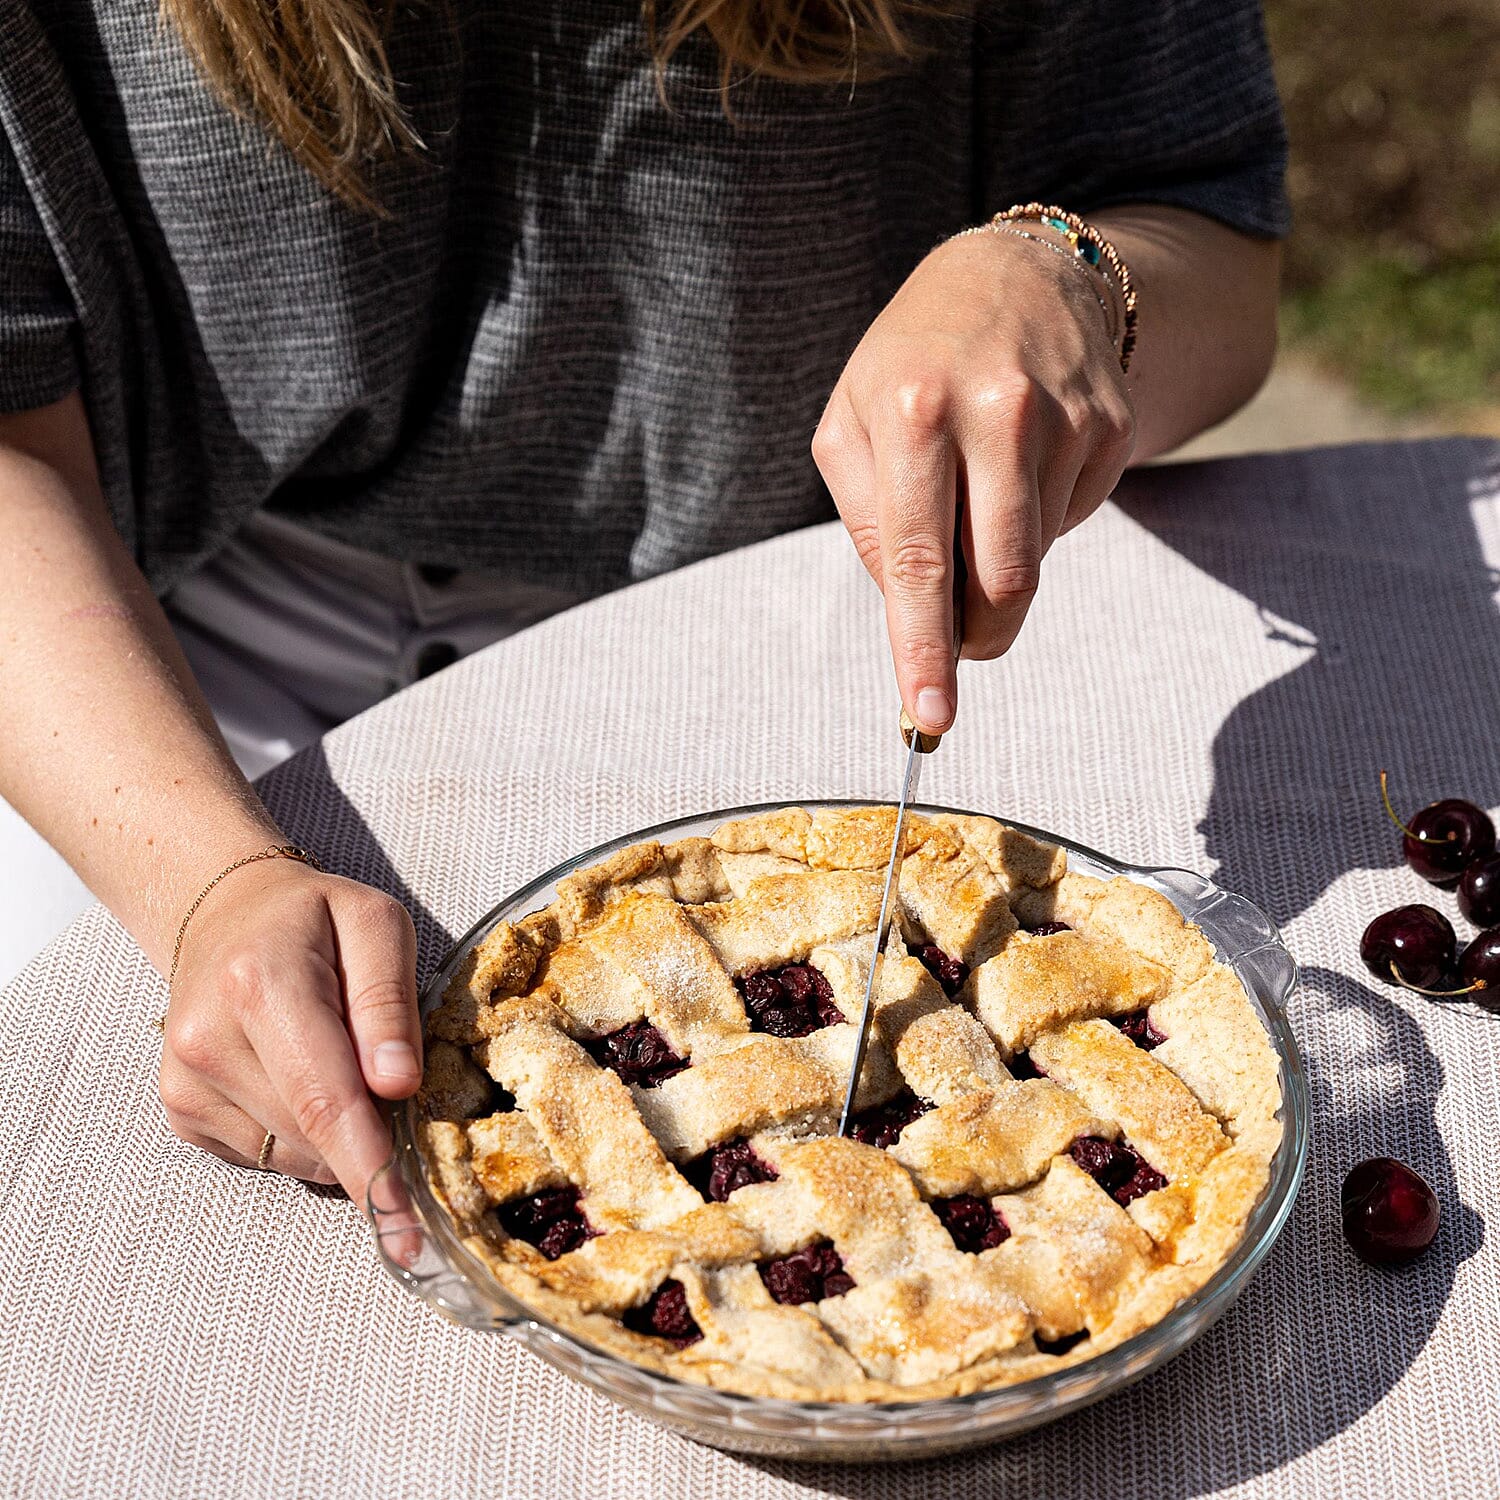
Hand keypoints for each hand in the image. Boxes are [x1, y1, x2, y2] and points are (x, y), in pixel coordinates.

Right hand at [158, 858, 420, 1204]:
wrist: (226, 914)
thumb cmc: (314, 920)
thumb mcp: (375, 925)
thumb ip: (388, 1001)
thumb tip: (398, 1084)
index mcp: (261, 984)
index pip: (325, 1097)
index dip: (370, 1166)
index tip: (406, 1226)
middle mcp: (209, 1040)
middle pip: (312, 1134)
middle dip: (372, 1139)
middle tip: (401, 1096)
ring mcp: (185, 1082)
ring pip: (293, 1154)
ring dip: (339, 1135)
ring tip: (344, 1065)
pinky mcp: (182, 1109)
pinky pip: (266, 1154)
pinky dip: (304, 1134)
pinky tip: (302, 1077)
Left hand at [813, 227, 1136, 733]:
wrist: (1017, 273)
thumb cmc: (911, 361)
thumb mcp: (850, 423)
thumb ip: (869, 522)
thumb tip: (916, 611)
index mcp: (915, 411)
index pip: (921, 560)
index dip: (924, 649)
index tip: (930, 716)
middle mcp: (999, 412)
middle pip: (1002, 580)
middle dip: (978, 633)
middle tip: (959, 637)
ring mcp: (1067, 419)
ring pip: (1037, 561)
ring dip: (1000, 568)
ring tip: (977, 499)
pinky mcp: (1112, 428)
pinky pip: (1070, 521)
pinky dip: (1036, 521)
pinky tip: (1020, 467)